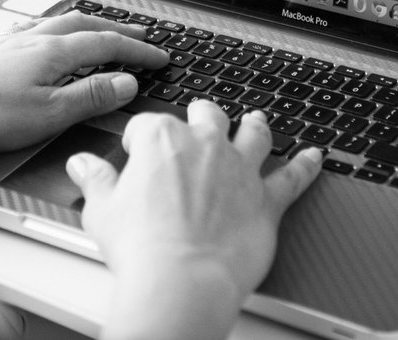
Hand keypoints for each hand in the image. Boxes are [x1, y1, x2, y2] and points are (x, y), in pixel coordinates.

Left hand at [0, 11, 167, 152]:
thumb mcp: (49, 114)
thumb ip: (90, 96)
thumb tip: (126, 83)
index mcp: (52, 51)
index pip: (107, 43)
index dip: (137, 50)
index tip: (159, 56)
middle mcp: (33, 38)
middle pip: (85, 24)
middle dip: (117, 30)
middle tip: (139, 36)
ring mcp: (12, 40)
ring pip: (58, 23)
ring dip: (86, 25)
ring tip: (100, 31)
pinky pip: (34, 29)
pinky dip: (54, 30)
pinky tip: (46, 37)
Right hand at [66, 101, 323, 339]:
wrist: (182, 280)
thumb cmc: (141, 248)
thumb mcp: (101, 209)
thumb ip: (95, 180)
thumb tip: (82, 164)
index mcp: (161, 139)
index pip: (148, 124)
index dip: (140, 140)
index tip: (135, 154)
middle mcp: (204, 145)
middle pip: (205, 116)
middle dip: (200, 116)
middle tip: (196, 123)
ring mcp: (239, 169)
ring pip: (252, 134)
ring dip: (255, 125)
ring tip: (258, 120)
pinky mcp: (266, 199)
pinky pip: (293, 177)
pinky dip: (306, 166)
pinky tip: (315, 157)